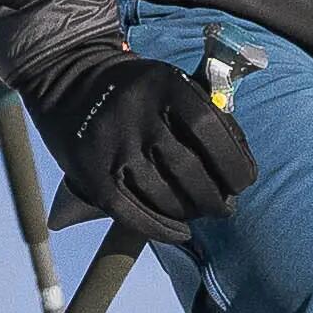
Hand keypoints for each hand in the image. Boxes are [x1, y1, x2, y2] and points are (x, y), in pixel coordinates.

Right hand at [45, 50, 258, 242]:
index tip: (243, 181)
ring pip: (163, 196)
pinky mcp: (91, 174)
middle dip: (214, 197)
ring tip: (199, 213)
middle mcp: (136, 114)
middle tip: (223, 206)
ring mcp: (112, 146)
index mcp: (164, 85)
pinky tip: (179, 232)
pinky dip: (161, 229)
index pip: (210, 129)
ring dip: (189, 213)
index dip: (234, 162)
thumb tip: (239, 164)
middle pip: (188, 169)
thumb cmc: (138, 91)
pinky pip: (132, 214)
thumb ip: (204, 111)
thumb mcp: (170, 81)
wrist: (68, 81)